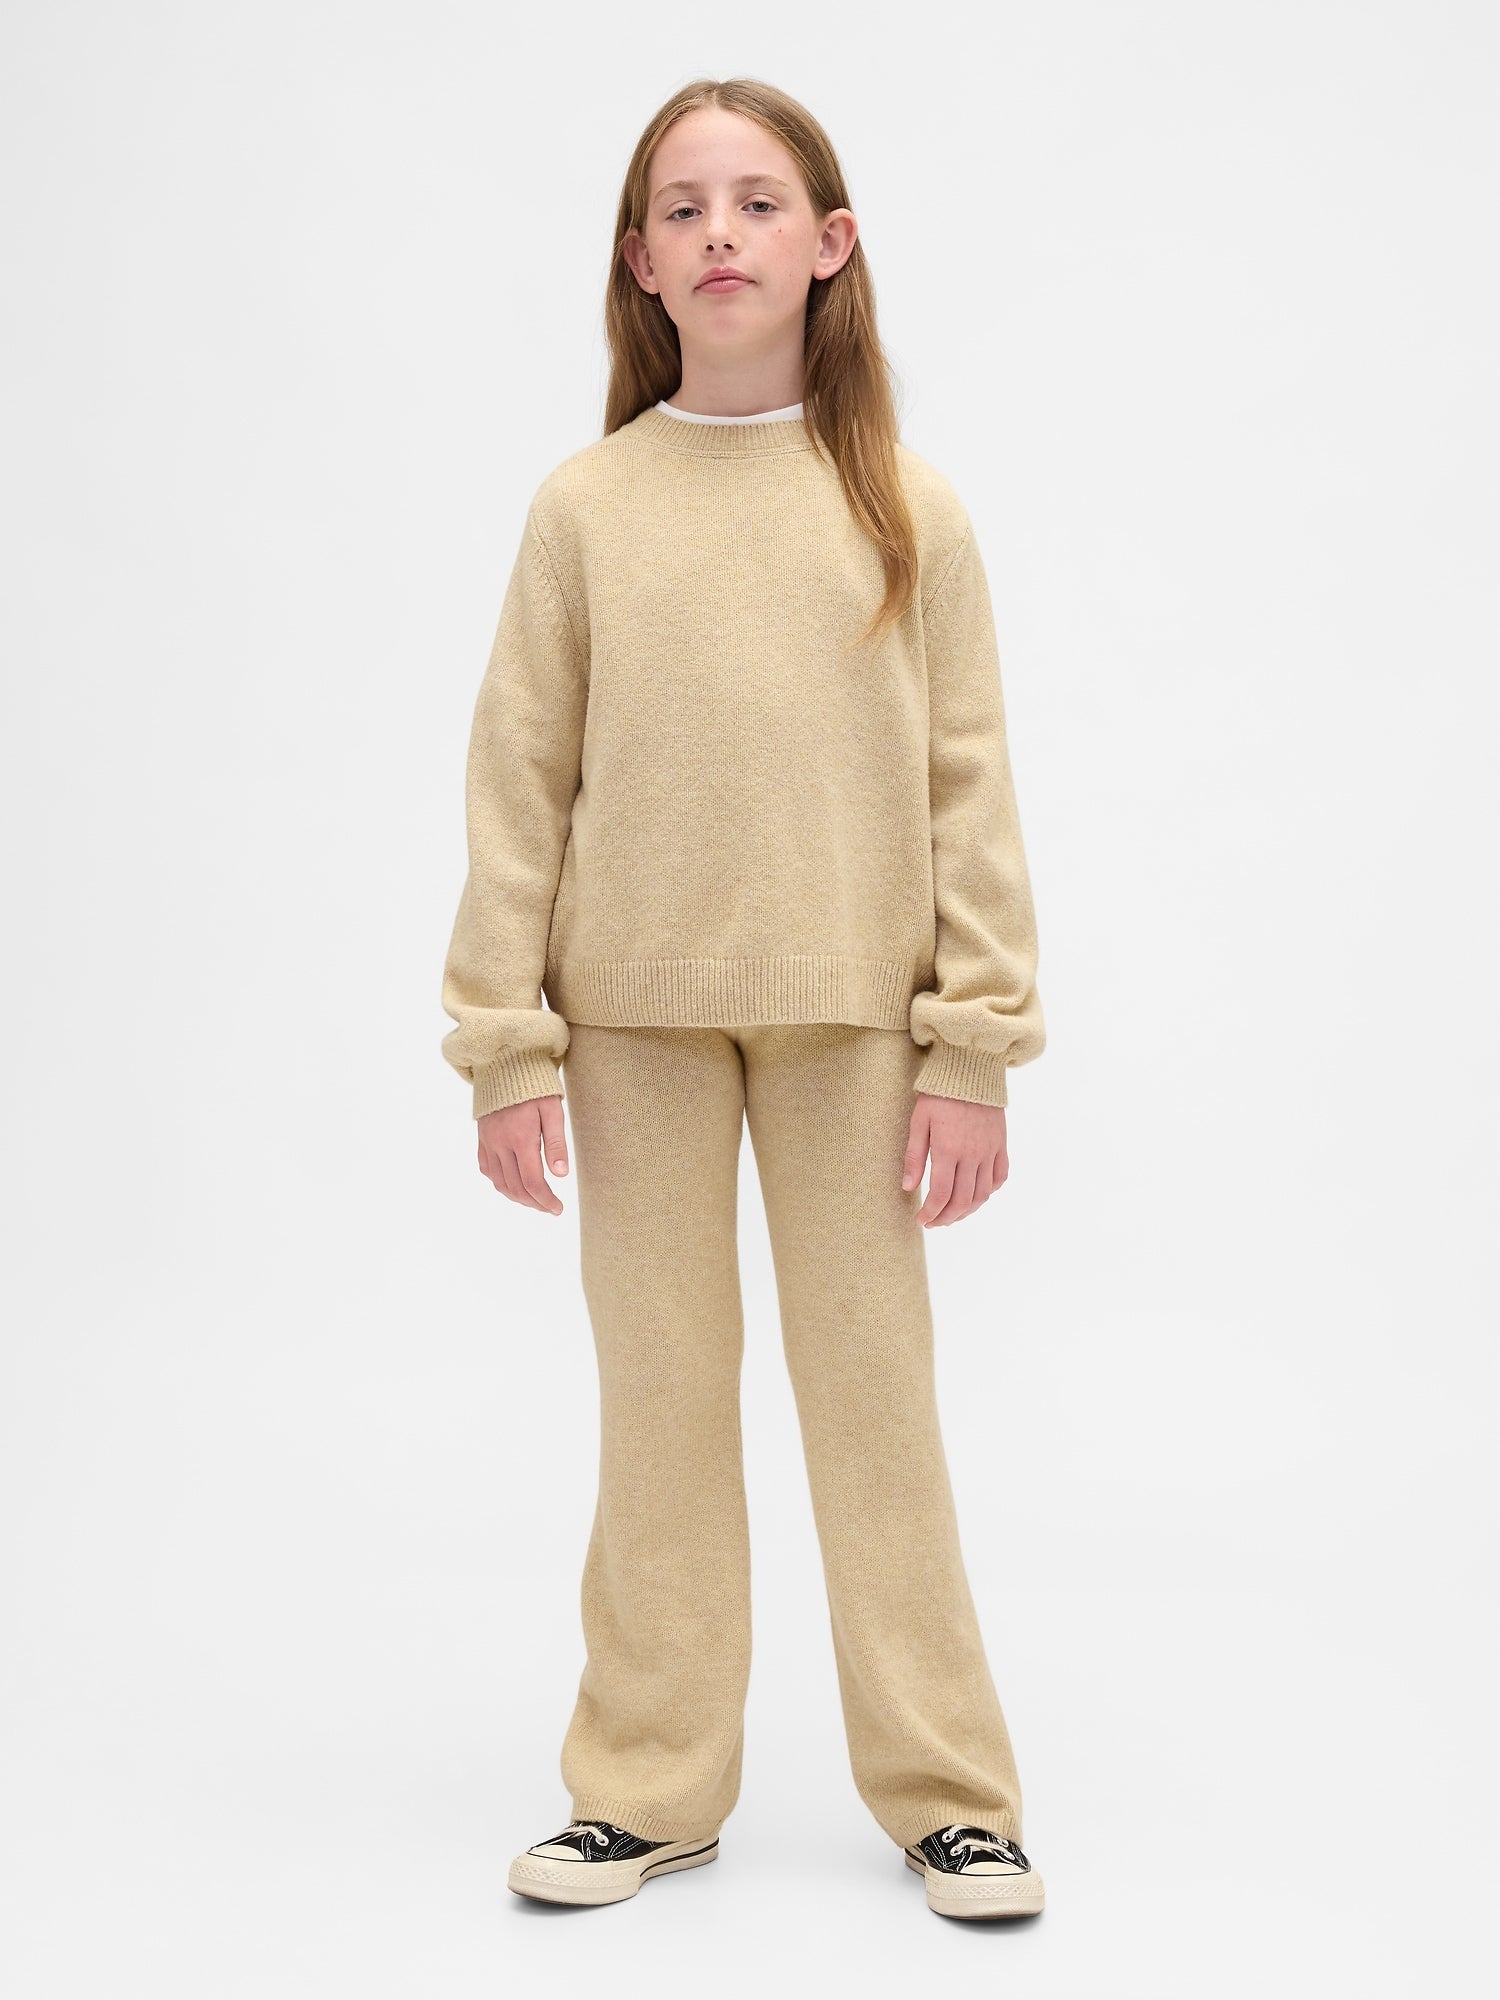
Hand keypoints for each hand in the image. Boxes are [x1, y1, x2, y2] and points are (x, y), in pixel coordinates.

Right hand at [476, 1095, 569, 1213]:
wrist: (507, 1066)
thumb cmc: (536, 1087)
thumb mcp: (553, 1111)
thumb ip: (556, 1144)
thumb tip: (561, 1175)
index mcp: (521, 1138)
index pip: (533, 1182)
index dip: (546, 1200)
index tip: (558, 1209)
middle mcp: (500, 1144)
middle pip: (516, 1187)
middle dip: (534, 1203)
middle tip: (550, 1207)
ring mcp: (488, 1142)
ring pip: (499, 1182)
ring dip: (517, 1197)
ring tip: (535, 1200)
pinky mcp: (482, 1139)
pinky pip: (487, 1169)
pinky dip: (500, 1183)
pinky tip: (513, 1184)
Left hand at [902, 1091, 1007, 1226]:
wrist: (971, 1069)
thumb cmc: (939, 1094)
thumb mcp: (919, 1121)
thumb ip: (914, 1156)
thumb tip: (908, 1187)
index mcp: (948, 1150)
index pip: (941, 1195)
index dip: (931, 1214)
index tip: (921, 1220)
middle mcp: (972, 1155)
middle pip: (963, 1201)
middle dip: (947, 1218)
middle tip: (934, 1222)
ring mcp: (990, 1151)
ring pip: (983, 1194)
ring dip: (967, 1211)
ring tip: (953, 1214)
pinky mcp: (1001, 1144)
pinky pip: (1000, 1177)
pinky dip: (989, 1192)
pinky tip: (976, 1194)